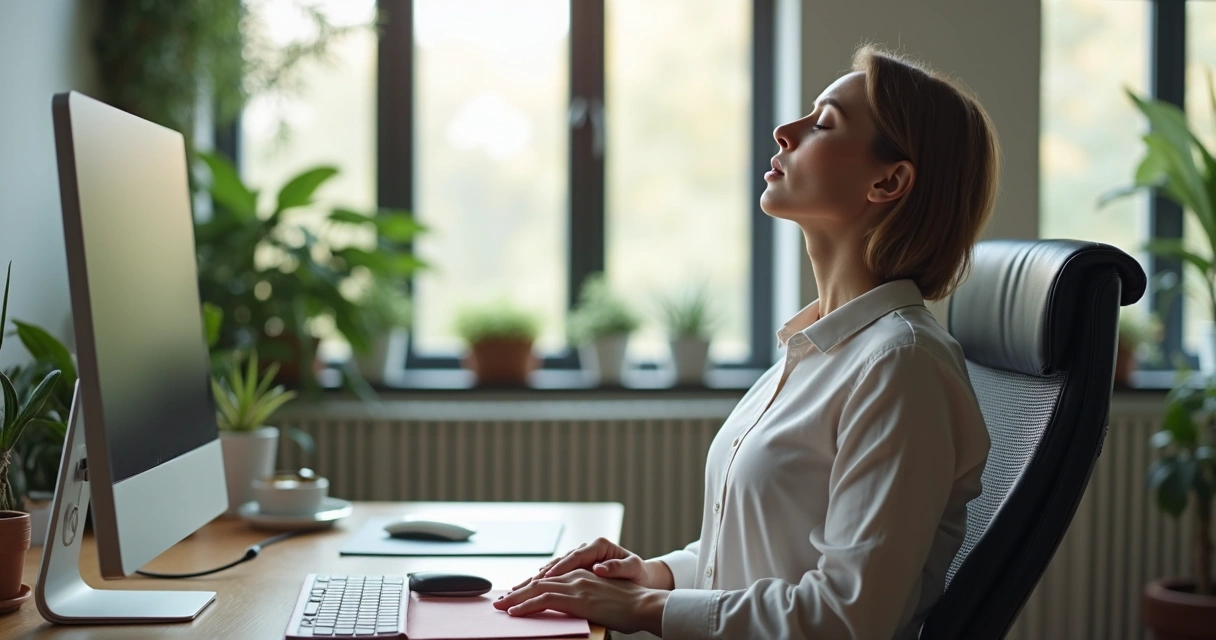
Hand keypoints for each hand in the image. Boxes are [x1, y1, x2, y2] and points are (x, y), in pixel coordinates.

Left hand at [494, 569, 668, 635]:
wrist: (645, 604)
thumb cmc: (630, 606)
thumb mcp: (604, 599)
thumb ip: (587, 600)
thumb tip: (577, 608)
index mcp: (582, 576)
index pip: (550, 580)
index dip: (530, 588)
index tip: (516, 595)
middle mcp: (576, 577)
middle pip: (539, 583)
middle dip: (517, 592)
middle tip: (499, 601)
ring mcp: (576, 587)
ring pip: (537, 590)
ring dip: (515, 599)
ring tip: (500, 607)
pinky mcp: (577, 599)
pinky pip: (545, 601)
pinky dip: (526, 606)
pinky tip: (514, 612)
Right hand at [511, 537, 672, 590]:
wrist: (642, 576)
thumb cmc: (639, 574)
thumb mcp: (632, 569)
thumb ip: (617, 567)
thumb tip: (599, 568)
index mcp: (598, 546)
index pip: (574, 557)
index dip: (559, 568)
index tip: (545, 578)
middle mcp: (586, 549)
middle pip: (558, 561)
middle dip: (539, 575)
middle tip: (521, 586)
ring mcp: (580, 557)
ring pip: (554, 568)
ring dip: (536, 579)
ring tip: (518, 588)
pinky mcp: (577, 567)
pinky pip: (556, 574)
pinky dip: (542, 581)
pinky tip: (528, 588)